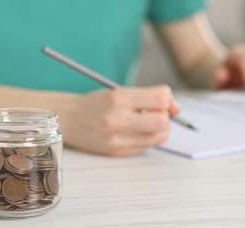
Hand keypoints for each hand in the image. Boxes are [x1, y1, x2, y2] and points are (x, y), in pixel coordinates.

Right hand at [62, 85, 178, 156]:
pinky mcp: (119, 151)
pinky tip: (135, 131)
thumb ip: (147, 97)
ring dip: (159, 129)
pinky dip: (148, 137)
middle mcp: (117, 119)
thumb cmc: (96, 104)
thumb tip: (175, 108)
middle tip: (156, 112)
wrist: (70, 120)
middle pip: (163, 122)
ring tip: (146, 122)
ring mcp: (118, 139)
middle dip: (165, 116)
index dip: (168, 99)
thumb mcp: (118, 92)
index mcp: (117, 98)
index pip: (160, 98)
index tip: (165, 101)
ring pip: (159, 137)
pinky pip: (147, 146)